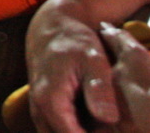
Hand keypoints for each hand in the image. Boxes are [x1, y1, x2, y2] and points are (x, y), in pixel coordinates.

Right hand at [27, 6, 118, 132]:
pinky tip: (92, 127)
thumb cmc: (75, 40)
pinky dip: (71, 131)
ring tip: (102, 129)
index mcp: (50, 99)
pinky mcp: (43, 109)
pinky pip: (54, 130)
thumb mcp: (94, 59)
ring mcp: (38, 110)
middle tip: (111, 132)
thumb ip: (99, 89)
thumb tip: (108, 118)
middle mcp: (39, 108)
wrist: (53, 27)